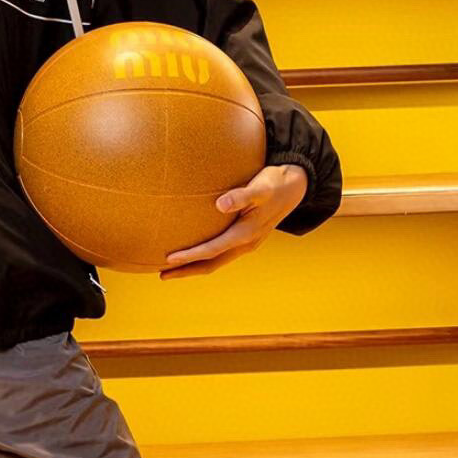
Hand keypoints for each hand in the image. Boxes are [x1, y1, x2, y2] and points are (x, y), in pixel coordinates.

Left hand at [160, 164, 307, 277]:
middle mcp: (246, 244)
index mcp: (246, 234)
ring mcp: (247, 243)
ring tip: (172, 270)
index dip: (190, 256)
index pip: (212, 250)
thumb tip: (220, 205)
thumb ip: (241, 196)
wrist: (295, 185)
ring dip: (194, 267)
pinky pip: (221, 254)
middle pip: (212, 264)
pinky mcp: (245, 238)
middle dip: (187, 271)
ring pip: (216, 261)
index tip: (169, 259)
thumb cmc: (274, 183)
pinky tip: (193, 254)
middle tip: (162, 275)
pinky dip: (204, 258)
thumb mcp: (260, 187)